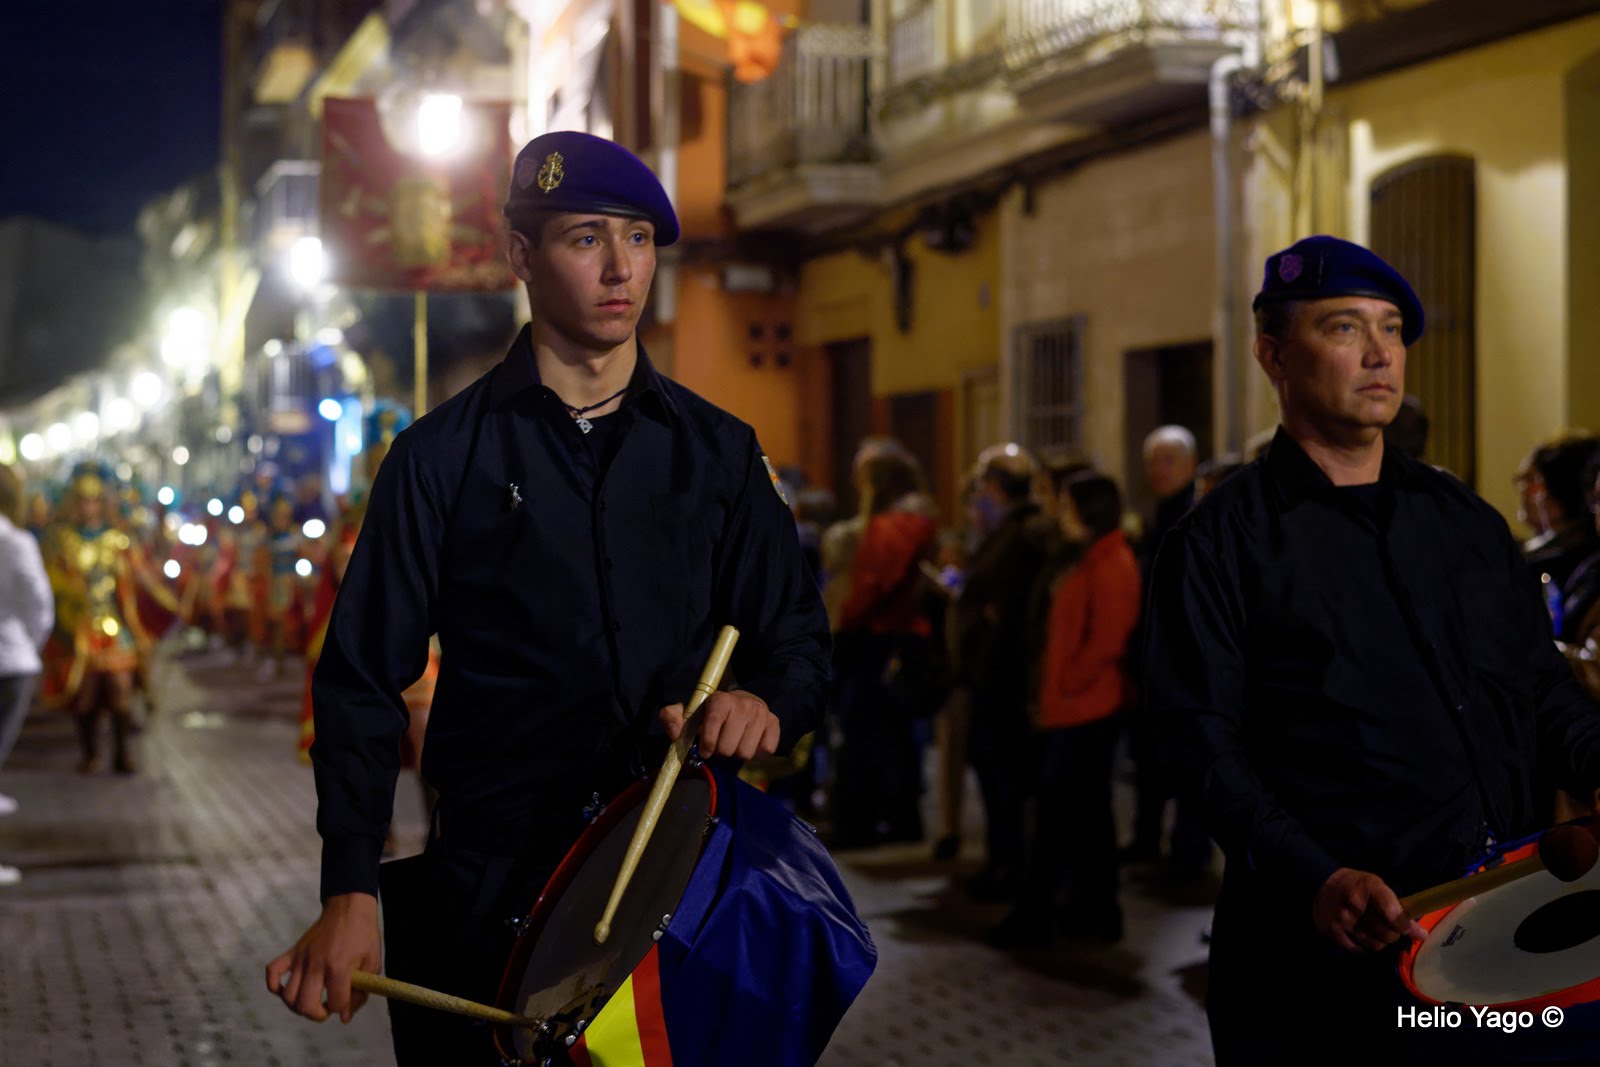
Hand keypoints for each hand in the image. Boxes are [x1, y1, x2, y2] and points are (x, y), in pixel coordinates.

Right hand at [265, 892, 381, 1022]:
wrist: (348, 908)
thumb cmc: (363, 935)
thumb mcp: (373, 963)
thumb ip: (361, 992)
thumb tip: (345, 1017)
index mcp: (339, 967)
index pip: (335, 1003)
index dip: (342, 1009)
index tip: (346, 1003)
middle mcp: (316, 964)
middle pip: (305, 1005)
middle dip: (317, 1014)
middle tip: (326, 1009)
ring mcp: (301, 958)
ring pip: (288, 995)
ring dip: (298, 1006)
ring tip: (311, 1001)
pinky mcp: (292, 952)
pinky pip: (272, 972)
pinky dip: (274, 985)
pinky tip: (284, 990)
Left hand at [659, 690, 779, 759]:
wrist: (741, 702)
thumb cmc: (710, 713)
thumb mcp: (687, 713)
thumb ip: (671, 718)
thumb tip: (674, 732)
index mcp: (720, 700)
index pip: (713, 726)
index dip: (707, 743)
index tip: (705, 749)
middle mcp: (743, 704)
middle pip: (728, 748)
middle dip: (722, 750)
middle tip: (721, 742)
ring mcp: (761, 713)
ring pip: (746, 753)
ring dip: (738, 752)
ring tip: (735, 741)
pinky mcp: (774, 723)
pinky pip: (766, 751)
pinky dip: (757, 752)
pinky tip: (750, 741)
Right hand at [1312, 868, 1427, 953]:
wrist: (1319, 884)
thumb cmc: (1355, 885)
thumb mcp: (1377, 887)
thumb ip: (1397, 908)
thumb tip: (1421, 935)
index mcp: (1369, 887)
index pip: (1394, 915)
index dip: (1405, 926)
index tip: (1410, 930)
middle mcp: (1356, 905)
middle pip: (1387, 934)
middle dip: (1393, 934)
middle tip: (1389, 929)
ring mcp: (1343, 920)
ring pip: (1375, 945)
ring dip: (1380, 942)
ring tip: (1375, 933)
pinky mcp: (1333, 932)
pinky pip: (1358, 950)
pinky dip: (1364, 948)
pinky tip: (1363, 939)